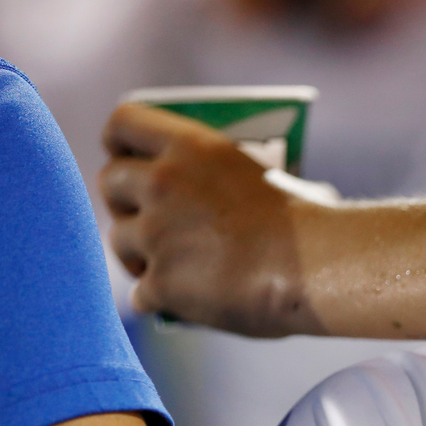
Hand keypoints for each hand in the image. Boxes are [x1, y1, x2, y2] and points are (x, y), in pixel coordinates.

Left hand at [100, 104, 310, 335]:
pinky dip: (157, 300)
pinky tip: (178, 304)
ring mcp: (157, 234)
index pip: (122, 122)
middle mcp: (164, 184)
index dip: (119, 143)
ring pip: (118, 240)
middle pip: (109, 181)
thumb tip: (204, 205)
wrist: (317, 269)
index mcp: (191, 148)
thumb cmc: (305, 226)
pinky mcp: (162, 283)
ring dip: (137, 254)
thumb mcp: (257, 175)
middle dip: (121, 201)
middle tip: (144, 217)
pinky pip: (140, 292)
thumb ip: (215, 180)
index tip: (129, 158)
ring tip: (163, 267)